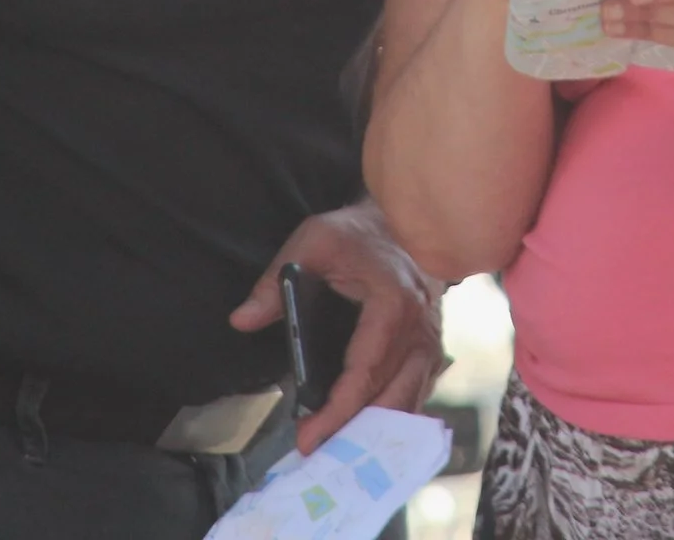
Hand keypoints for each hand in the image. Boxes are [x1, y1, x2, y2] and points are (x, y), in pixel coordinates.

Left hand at [230, 204, 446, 454]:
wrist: (400, 220)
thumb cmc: (354, 233)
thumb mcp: (310, 242)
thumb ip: (274, 284)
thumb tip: (241, 320)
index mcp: (393, 304)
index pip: (366, 371)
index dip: (338, 410)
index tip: (308, 437)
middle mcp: (421, 328)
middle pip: (392, 397)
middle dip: (354, 432)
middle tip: (317, 453)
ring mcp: (432, 340)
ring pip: (410, 400)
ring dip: (376, 430)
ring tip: (337, 450)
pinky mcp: (432, 348)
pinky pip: (418, 392)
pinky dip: (393, 416)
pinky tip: (366, 431)